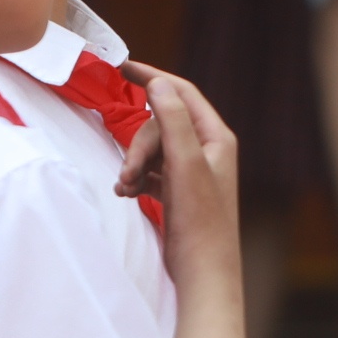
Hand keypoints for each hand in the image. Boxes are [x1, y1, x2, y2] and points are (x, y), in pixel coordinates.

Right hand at [119, 65, 241, 256]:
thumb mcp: (185, 166)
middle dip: (137, 145)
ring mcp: (190, 171)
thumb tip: (159, 84)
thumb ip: (173, 122)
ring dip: (132, 164)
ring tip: (124, 188)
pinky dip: (134, 178)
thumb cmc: (200, 222)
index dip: (153, 78)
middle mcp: (206, 151)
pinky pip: (148, 170)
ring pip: (150, 149)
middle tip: (126, 174)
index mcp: (216, 138)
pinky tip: (127, 194)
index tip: (121, 66)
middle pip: (159, 125)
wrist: (202, 271)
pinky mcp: (176, 190)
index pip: (182, 93)